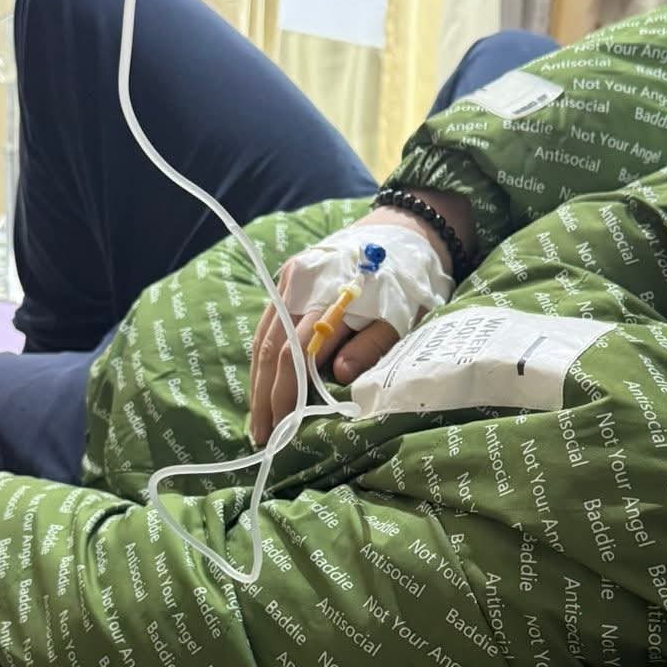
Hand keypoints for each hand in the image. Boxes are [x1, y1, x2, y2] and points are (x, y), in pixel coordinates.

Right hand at [248, 200, 469, 448]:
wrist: (404, 230)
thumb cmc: (408, 280)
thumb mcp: (402, 316)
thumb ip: (372, 346)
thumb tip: (340, 377)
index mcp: (330, 295)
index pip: (296, 356)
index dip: (286, 396)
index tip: (282, 429)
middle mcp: (301, 283)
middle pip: (272, 349)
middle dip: (265, 397)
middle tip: (262, 436)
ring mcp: (291, 278)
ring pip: (264, 337)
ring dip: (258, 381)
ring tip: (258, 418)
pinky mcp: (290, 276)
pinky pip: (268, 322)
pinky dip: (264, 357)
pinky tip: (263, 383)